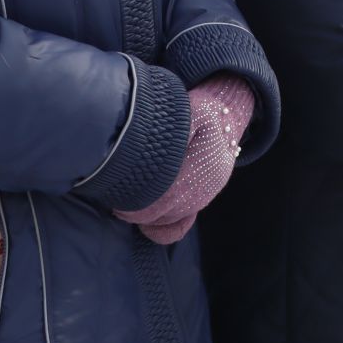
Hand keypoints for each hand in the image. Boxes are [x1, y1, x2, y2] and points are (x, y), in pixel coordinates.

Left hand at [115, 74, 253, 243]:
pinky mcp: (200, 202)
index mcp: (203, 165)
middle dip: (137, 213)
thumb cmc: (201, 114)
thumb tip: (145, 144)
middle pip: (166, 212)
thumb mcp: (190, 112)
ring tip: (125, 207)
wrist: (226, 120)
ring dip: (146, 218)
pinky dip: (159, 230)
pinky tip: (143, 222)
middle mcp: (207, 186)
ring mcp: (205, 196)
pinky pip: (179, 227)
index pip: (167, 197)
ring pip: (170, 220)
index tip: (118, 202)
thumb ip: (173, 129)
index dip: (140, 205)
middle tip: (116, 205)